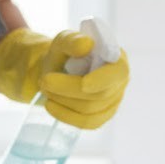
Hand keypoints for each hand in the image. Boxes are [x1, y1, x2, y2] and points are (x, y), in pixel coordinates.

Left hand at [0, 28, 129, 128]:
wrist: (59, 68)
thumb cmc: (66, 52)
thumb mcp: (63, 41)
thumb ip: (73, 40)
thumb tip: (86, 44)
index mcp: (117, 59)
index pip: (118, 72)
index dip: (103, 80)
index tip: (84, 84)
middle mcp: (120, 82)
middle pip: (100, 94)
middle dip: (69, 89)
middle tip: (44, 80)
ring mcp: (113, 102)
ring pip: (89, 110)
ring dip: (63, 100)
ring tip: (45, 87)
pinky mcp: (101, 116)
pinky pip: (86, 122)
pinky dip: (65, 115)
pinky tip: (50, 105)